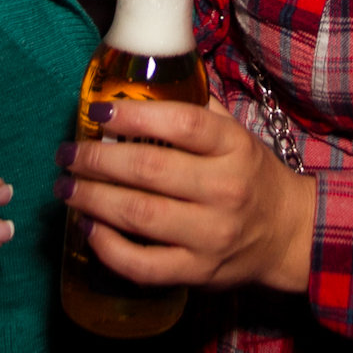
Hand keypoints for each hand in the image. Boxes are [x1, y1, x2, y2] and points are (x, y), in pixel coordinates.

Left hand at [57, 97, 316, 293]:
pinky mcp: (198, 273)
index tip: (98, 110)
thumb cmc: (250, 174)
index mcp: (234, 147)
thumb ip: (196, 108)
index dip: (135, 115)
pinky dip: (109, 248)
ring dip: (93, 199)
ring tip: (65, 188)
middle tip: (67, 153)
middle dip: (98, 159)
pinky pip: (144, 265)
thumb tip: (143, 79)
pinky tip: (88, 228)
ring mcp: (211, 235)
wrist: (287, 233)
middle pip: (150, 169)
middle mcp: (224, 189)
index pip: (182, 124)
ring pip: (140, 215)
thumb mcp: (235, 134)